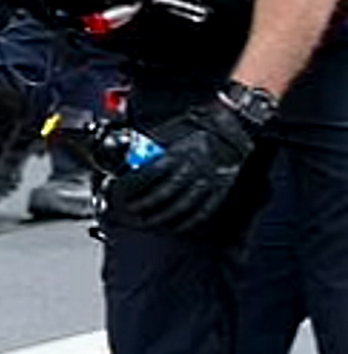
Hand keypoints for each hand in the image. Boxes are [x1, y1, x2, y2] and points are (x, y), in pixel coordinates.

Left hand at [106, 99, 255, 232]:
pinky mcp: (222, 187)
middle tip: (130, 210)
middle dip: (145, 204)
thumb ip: (152, 146)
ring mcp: (211, 179)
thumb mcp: (172, 131)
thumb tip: (130, 160)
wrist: (231, 127)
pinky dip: (190, 222)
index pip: (152, 171)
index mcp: (181, 150)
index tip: (121, 190)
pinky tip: (176, 227)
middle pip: (166, 192)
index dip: (135, 183)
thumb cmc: (196, 129)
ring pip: (184, 205)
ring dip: (163, 216)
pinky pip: (205, 210)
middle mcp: (196, 166)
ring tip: (147, 222)